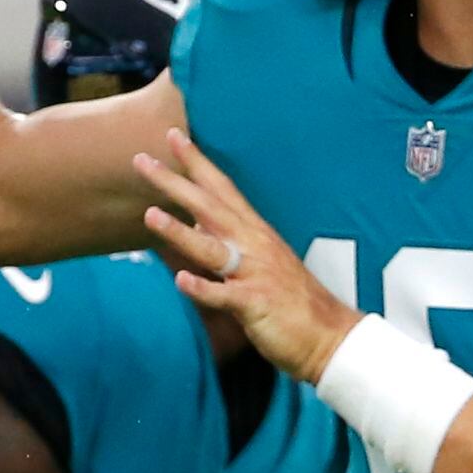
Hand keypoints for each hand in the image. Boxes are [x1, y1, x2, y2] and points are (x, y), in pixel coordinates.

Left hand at [140, 127, 358, 383]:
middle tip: (141, 161)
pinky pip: (225, 295)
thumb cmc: (293, 301)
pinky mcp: (256, 304)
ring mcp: (255, 274)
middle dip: (175, 183)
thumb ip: (227, 240)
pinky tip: (181, 281)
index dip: (197, 162)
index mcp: (255, 233)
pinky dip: (204, 288)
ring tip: (150, 215)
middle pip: (209, 208)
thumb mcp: (260, 262)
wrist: (331, 336)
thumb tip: (196, 223)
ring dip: (180, 231)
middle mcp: (254, 246)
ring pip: (212, 248)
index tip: (173, 136)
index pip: (221, 189)